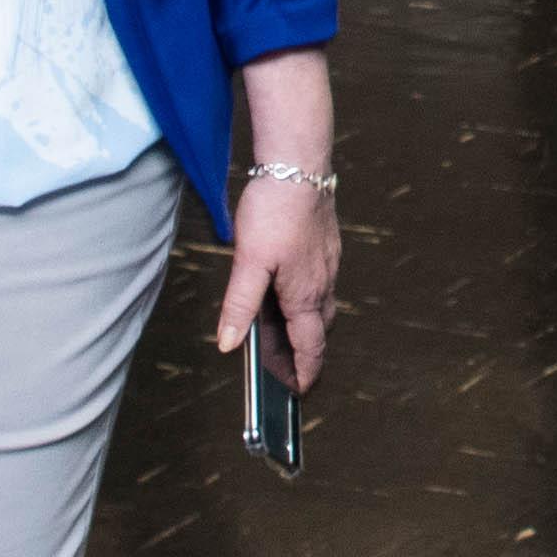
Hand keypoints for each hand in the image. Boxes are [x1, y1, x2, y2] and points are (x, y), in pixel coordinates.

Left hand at [213, 47, 342, 387]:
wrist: (298, 164)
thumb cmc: (275, 210)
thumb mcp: (248, 262)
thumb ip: (239, 305)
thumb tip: (229, 344)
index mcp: (305, 295)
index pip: (311, 348)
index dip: (305, 373)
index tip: (298, 392)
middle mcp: (323, 283)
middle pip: (318, 331)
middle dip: (304, 354)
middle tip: (283, 369)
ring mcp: (328, 263)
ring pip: (321, 307)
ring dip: (305, 326)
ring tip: (281, 334)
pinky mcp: (325, 246)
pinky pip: (320, 284)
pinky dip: (307, 300)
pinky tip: (288, 290)